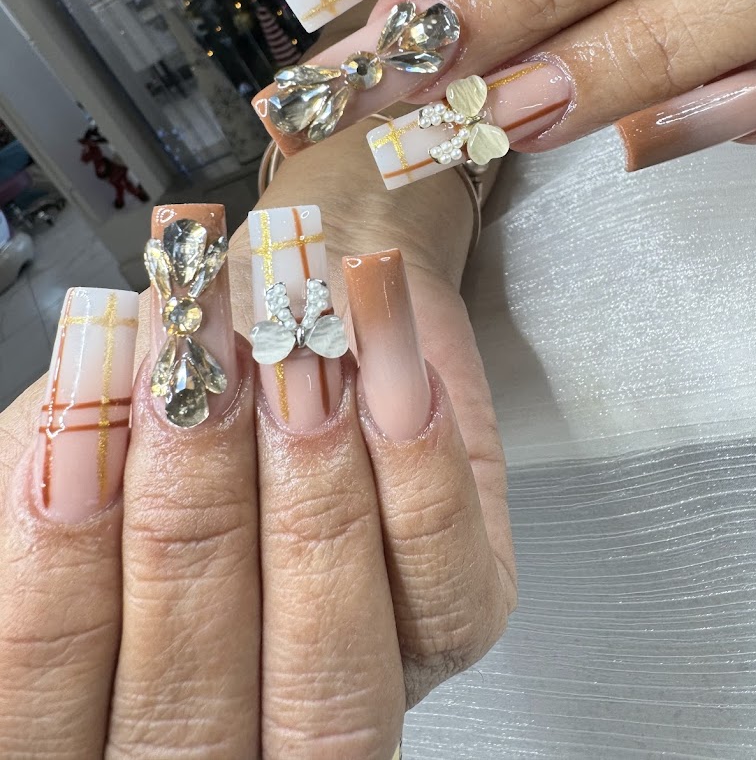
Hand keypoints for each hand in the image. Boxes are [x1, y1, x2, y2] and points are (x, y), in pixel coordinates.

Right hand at [0, 202, 513, 757]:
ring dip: (306, 496)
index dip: (61, 582)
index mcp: (114, 689)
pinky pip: (441, 579)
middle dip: (192, 531)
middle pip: (193, 713)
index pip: (50, 702)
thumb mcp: (110, 399)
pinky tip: (385, 377)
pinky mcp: (457, 621)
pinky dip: (412, 464)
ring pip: (329, 662)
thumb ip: (83, 443)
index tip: (72, 449)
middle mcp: (233, 717)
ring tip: (289, 365)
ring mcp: (355, 683)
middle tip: (192, 388)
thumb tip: (84, 440)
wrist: (308, 288)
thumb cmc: (202, 357)